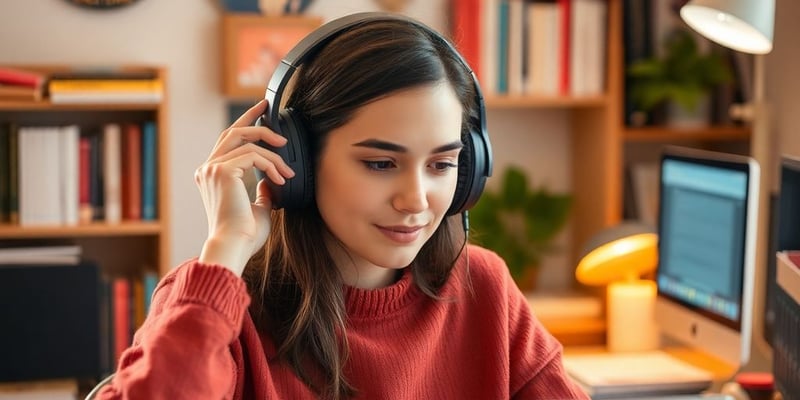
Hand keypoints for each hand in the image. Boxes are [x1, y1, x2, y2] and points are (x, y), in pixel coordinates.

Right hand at [196, 100, 294, 275]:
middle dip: (253, 116)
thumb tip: (271, 182)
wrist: (234, 246)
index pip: (228, 142)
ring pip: (246, 140)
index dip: (245, 124)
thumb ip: (262, 192)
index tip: (262, 112)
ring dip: (273, 150)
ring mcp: (212, 168)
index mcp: (212, 176)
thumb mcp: (258, 208)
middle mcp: (208, 169)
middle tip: (270, 107)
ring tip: (288, 167)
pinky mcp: (222, 170)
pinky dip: (272, 165)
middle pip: (232, 131)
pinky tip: (281, 179)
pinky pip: (254, 155)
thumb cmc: (245, 235)